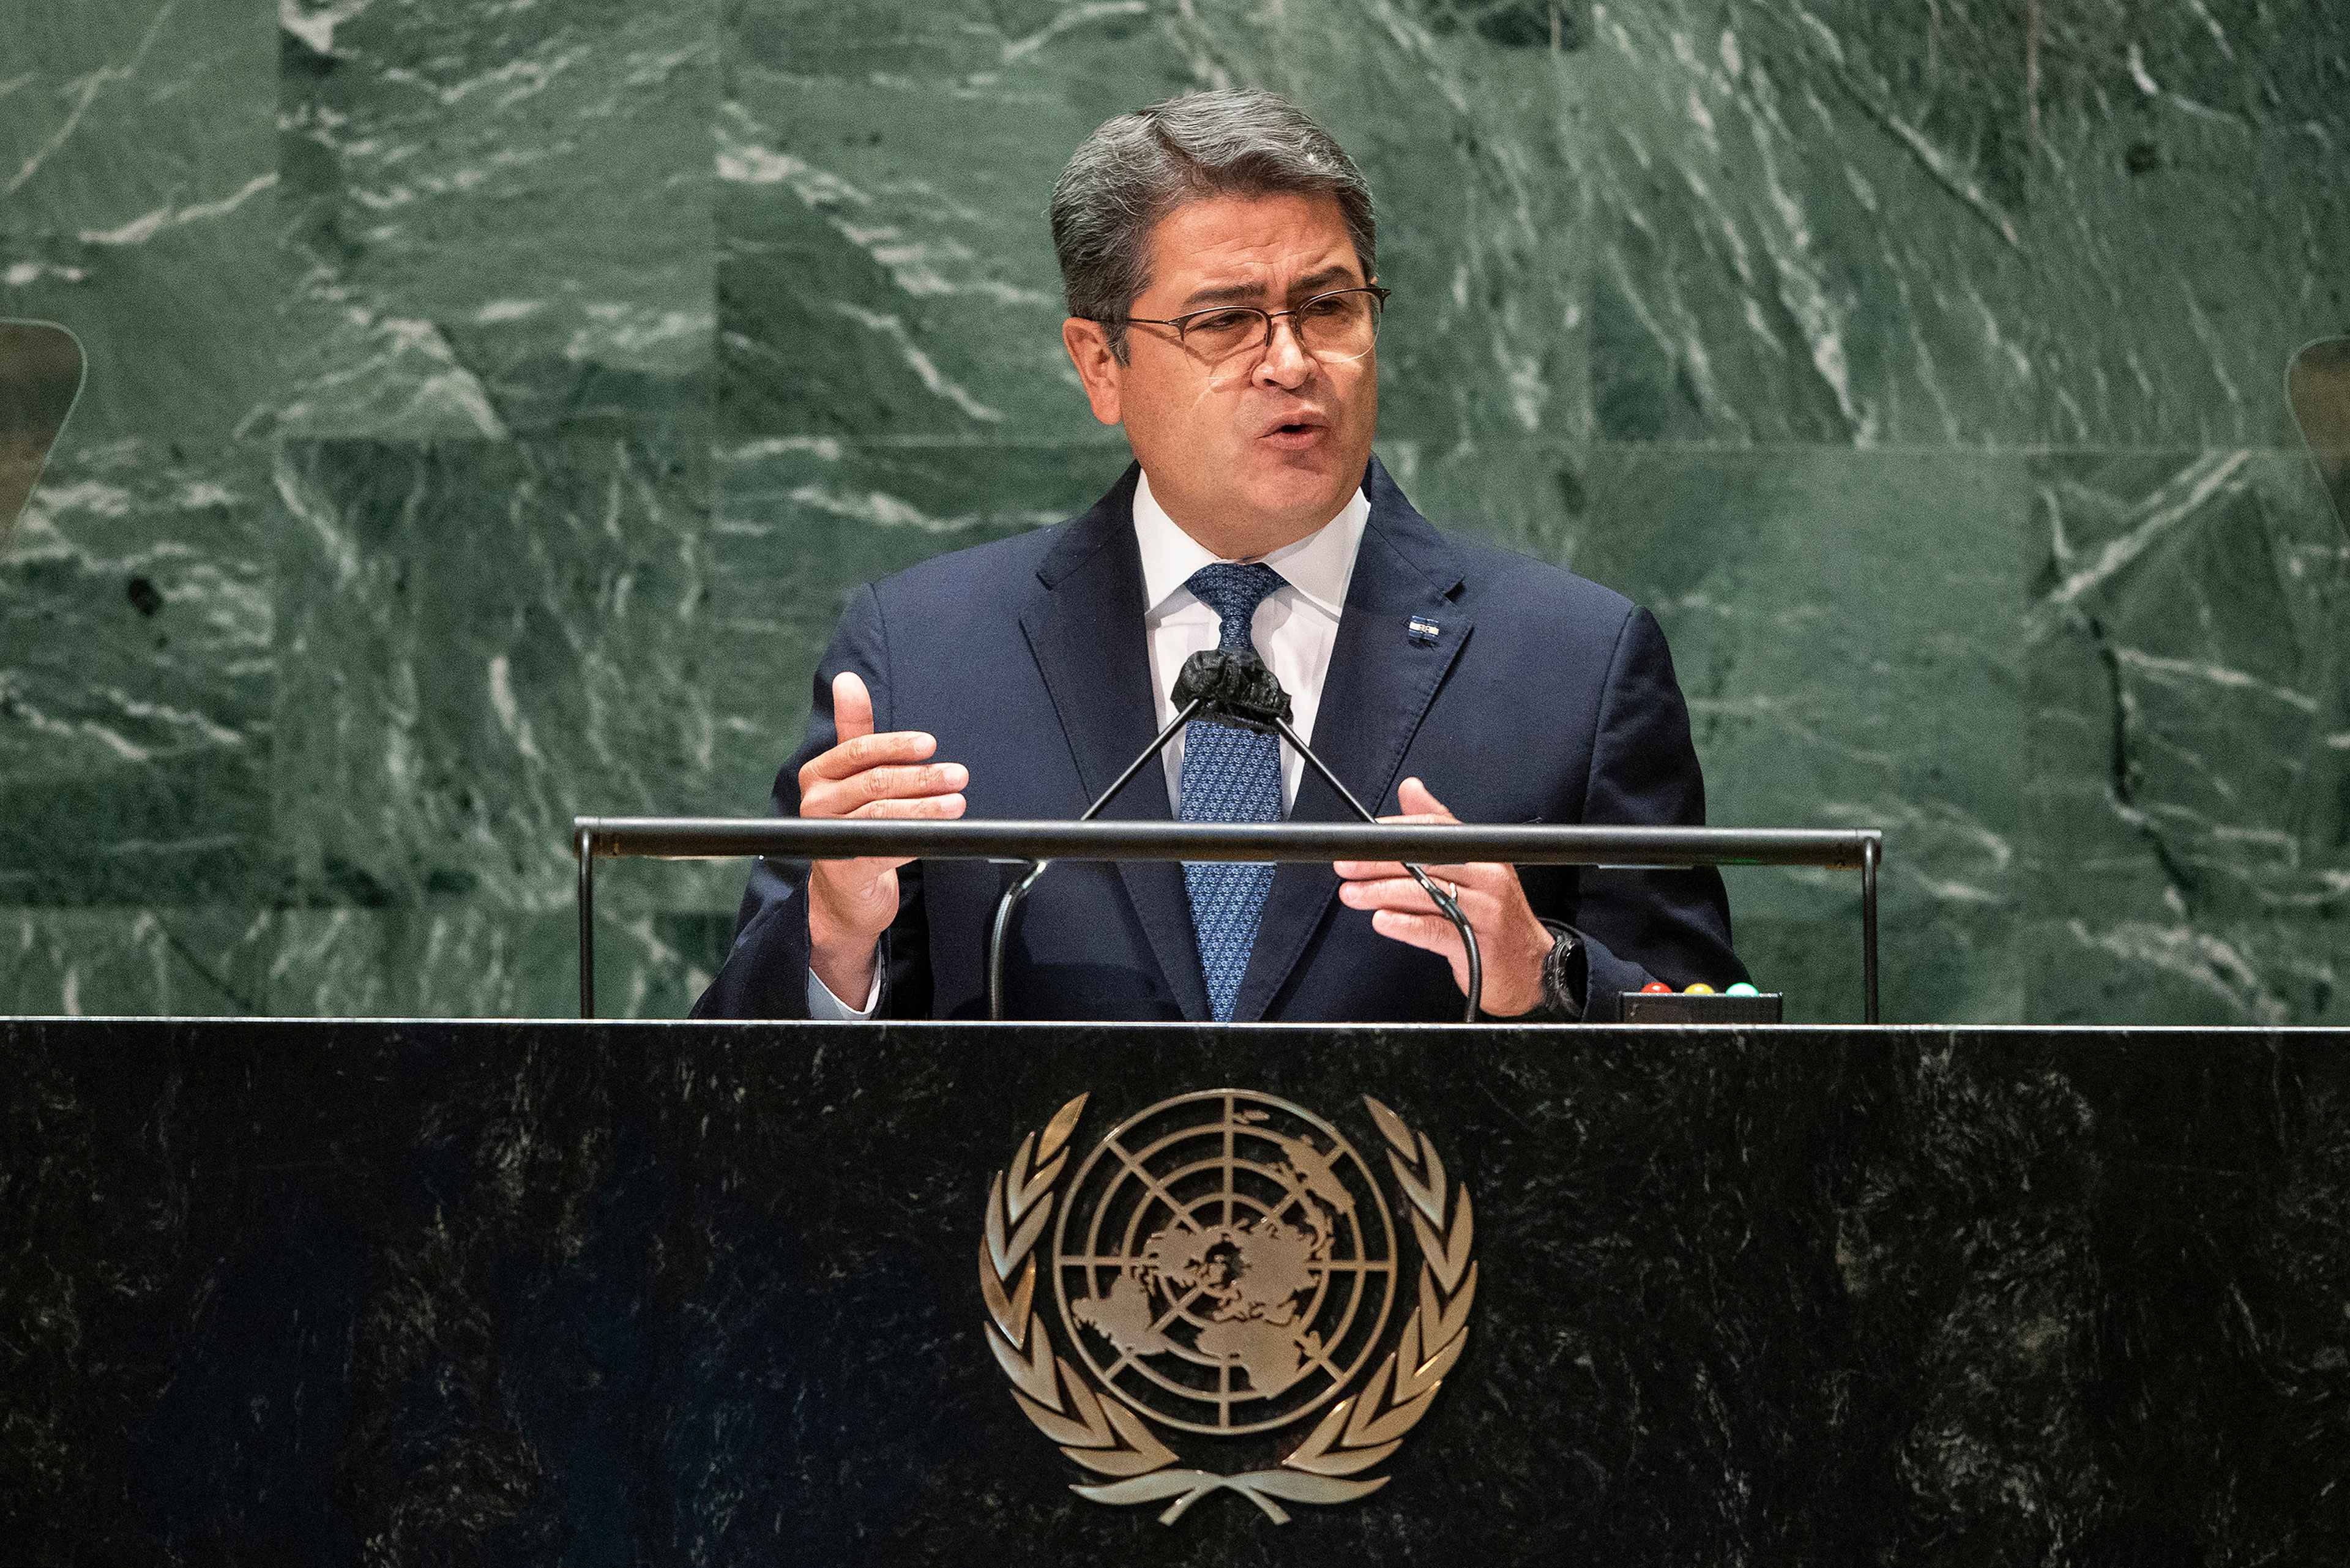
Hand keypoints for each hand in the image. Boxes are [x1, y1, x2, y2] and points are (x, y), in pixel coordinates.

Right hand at [799, 671, 966, 1002]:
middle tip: (958, 774)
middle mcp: (815, 803)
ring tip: (958, 800)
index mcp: (817, 773)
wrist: (844, 889)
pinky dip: (917, 834)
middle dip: (921, 777)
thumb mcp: (852, 773)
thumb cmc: (853, 820)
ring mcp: (828, 836)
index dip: (896, 746)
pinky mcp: (846, 866)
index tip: (930, 744)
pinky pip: (887, 844)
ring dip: (927, 806)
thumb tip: (847, 679)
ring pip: (883, 813)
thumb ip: (853, 729)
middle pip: (875, 782)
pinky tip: (943, 829)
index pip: (858, 751)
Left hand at [1333, 777, 1555, 1016]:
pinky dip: (1404, 925)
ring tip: (1351, 894)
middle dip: (1379, 862)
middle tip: (1346, 866)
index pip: (1437, 830)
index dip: (1396, 831)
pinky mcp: (1477, 945)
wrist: (1533, 968)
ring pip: (1425, 894)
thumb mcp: (1474, 868)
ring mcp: (1485, 912)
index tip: (1362, 838)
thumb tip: (1410, 788)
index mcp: (1485, 855)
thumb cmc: (1495, 917)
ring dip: (1381, 893)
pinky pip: (1434, 931)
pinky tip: (1381, 920)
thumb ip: (1440, 829)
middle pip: (1425, 861)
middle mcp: (1488, 878)